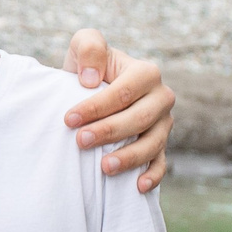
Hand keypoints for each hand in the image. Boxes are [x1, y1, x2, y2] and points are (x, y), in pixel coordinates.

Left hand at [61, 30, 173, 191]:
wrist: (93, 90)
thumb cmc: (88, 68)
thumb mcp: (84, 45)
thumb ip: (89, 48)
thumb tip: (92, 80)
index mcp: (146, 72)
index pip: (124, 92)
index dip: (96, 107)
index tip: (68, 119)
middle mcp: (161, 97)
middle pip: (140, 118)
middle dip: (109, 131)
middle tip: (80, 142)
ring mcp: (163, 124)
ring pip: (153, 143)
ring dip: (130, 157)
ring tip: (104, 168)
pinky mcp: (160, 145)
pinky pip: (162, 163)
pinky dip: (153, 175)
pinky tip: (138, 186)